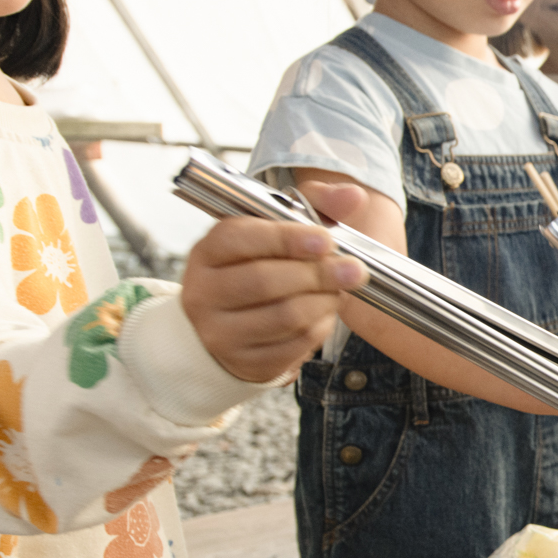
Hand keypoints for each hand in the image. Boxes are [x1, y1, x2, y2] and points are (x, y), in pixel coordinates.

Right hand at [180, 218, 364, 382]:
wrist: (231, 327)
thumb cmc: (259, 268)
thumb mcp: (280, 229)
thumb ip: (317, 205)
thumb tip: (353, 195)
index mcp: (208, 251)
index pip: (240, 238)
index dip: (286, 238)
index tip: (324, 239)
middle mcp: (204, 292)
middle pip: (265, 281)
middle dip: (317, 274)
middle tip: (352, 269)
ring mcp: (220, 332)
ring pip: (285, 316)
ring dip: (324, 301)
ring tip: (338, 290)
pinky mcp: (245, 362)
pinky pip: (295, 345)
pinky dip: (320, 327)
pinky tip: (324, 313)